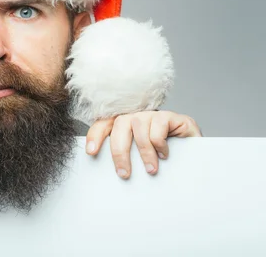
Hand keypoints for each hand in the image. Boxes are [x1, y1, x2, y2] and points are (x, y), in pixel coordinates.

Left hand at [84, 110, 201, 178]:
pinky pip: (158, 127)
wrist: (195, 153)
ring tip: (150, 170)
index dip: (95, 135)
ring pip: (138, 126)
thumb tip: (113, 171)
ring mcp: (153, 114)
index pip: (105, 124)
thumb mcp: (140, 157)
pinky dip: (159, 144)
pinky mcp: (171, 116)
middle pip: (120, 125)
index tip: (91, 152)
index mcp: (125, 124)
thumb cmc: (163, 157)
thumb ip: (127, 156)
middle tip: (124, 173)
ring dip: (144, 152)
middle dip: (119, 151)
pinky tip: (165, 155)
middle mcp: (137, 115)